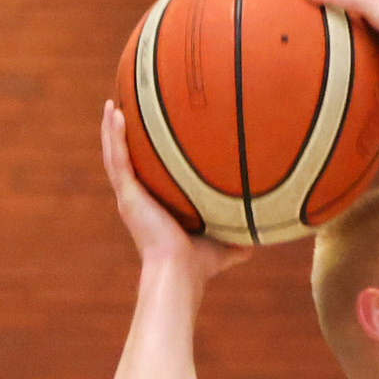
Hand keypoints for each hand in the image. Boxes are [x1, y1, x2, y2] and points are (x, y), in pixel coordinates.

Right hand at [100, 100, 239, 278]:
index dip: (144, 156)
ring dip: (112, 129)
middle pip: (125, 161)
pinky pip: (118, 159)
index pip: (146, 176)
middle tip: (121, 110)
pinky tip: (116, 112)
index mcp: (153, 208)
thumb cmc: (199, 266)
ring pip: (115, 155)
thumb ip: (240, 233)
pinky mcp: (128, 196)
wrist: (180, 273)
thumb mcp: (225, 244)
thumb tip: (266, 226)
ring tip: (112, 104)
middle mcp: (138, 201)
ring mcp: (130, 197)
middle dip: (122, 137)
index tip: (148, 136)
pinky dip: (115, 136)